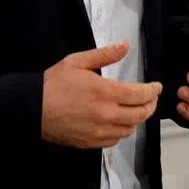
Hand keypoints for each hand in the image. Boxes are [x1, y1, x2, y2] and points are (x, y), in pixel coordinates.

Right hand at [41, 42, 161, 147]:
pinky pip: (115, 140)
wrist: (31, 108)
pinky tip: (119, 122)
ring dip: (137, 119)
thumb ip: (105, 55)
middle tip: (151, 98)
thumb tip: (126, 46)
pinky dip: (122, 130)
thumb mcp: (78, 61)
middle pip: (141, 114)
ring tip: (136, 109)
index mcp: (106, 93)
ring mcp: (99, 131)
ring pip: (130, 129)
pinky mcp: (91, 143)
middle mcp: (107, 115)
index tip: (157, 87)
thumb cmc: (54, 83)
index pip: (141, 95)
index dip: (153, 91)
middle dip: (150, 105)